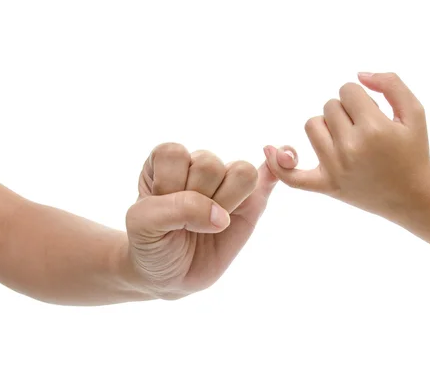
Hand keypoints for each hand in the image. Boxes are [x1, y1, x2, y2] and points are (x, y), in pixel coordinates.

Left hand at [125, 143, 283, 298]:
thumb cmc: (151, 244)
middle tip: (186, 222)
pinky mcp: (252, 201)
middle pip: (210, 164)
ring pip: (241, 172)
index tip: (160, 210)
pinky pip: (271, 174)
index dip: (168, 186)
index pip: (175, 154)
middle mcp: (198, 165)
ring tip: (210, 223)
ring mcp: (227, 182)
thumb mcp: (143, 226)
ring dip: (225, 203)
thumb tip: (221, 215)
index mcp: (167, 161)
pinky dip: (280, 165)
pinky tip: (285, 159)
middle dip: (197, 200)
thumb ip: (177, 209)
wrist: (168, 276)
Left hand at [263, 72, 429, 223]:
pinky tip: (269, 150)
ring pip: (312, 126)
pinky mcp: (326, 186)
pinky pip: (293, 176)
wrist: (412, 197)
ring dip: (326, 126)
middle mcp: (350, 149)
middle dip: (346, 111)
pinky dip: (279, 165)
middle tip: (365, 131)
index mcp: (373, 129)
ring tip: (346, 139)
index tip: (373, 113)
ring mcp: (335, 169)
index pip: (347, 90)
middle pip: (329, 106)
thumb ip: (391, 83)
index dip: (360, 97)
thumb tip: (358, 75)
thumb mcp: (415, 111)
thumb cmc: (414, 151)